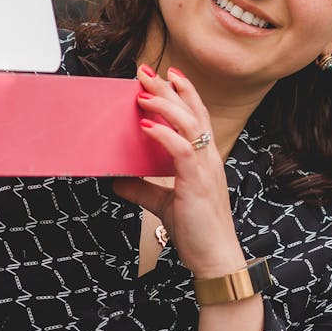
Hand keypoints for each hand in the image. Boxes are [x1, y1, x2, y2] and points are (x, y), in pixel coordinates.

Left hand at [114, 65, 246, 277]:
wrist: (214, 259)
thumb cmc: (196, 231)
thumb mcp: (162, 204)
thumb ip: (142, 190)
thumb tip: (118, 181)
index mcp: (204, 159)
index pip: (197, 116)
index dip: (185, 93)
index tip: (168, 74)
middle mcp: (208, 158)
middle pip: (192, 112)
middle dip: (170, 89)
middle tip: (147, 71)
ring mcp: (205, 169)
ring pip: (189, 124)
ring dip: (165, 104)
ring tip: (143, 93)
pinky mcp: (197, 183)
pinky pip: (182, 150)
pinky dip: (163, 135)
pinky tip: (146, 126)